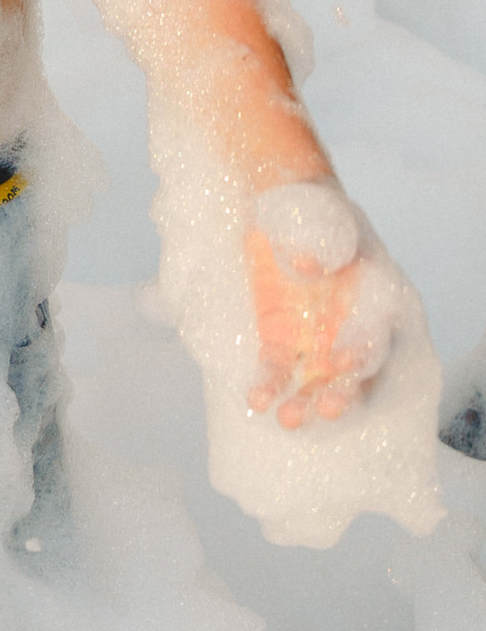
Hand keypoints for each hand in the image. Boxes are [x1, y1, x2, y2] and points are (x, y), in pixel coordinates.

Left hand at [243, 189, 406, 426]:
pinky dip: (267, 387)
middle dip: (340, 394)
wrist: (281, 210)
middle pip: (350, 372)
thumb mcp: (320, 220)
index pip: (374, 335)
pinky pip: (275, 370)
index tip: (345, 363)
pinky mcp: (279, 340)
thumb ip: (321, 243)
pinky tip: (257, 402)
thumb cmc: (312, 214)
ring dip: (303, 403)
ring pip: (314, 382)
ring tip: (289, 420)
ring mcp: (314, 338)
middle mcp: (346, 327)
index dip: (363, 352)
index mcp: (371, 301)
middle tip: (326, 410)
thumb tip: (309, 266)